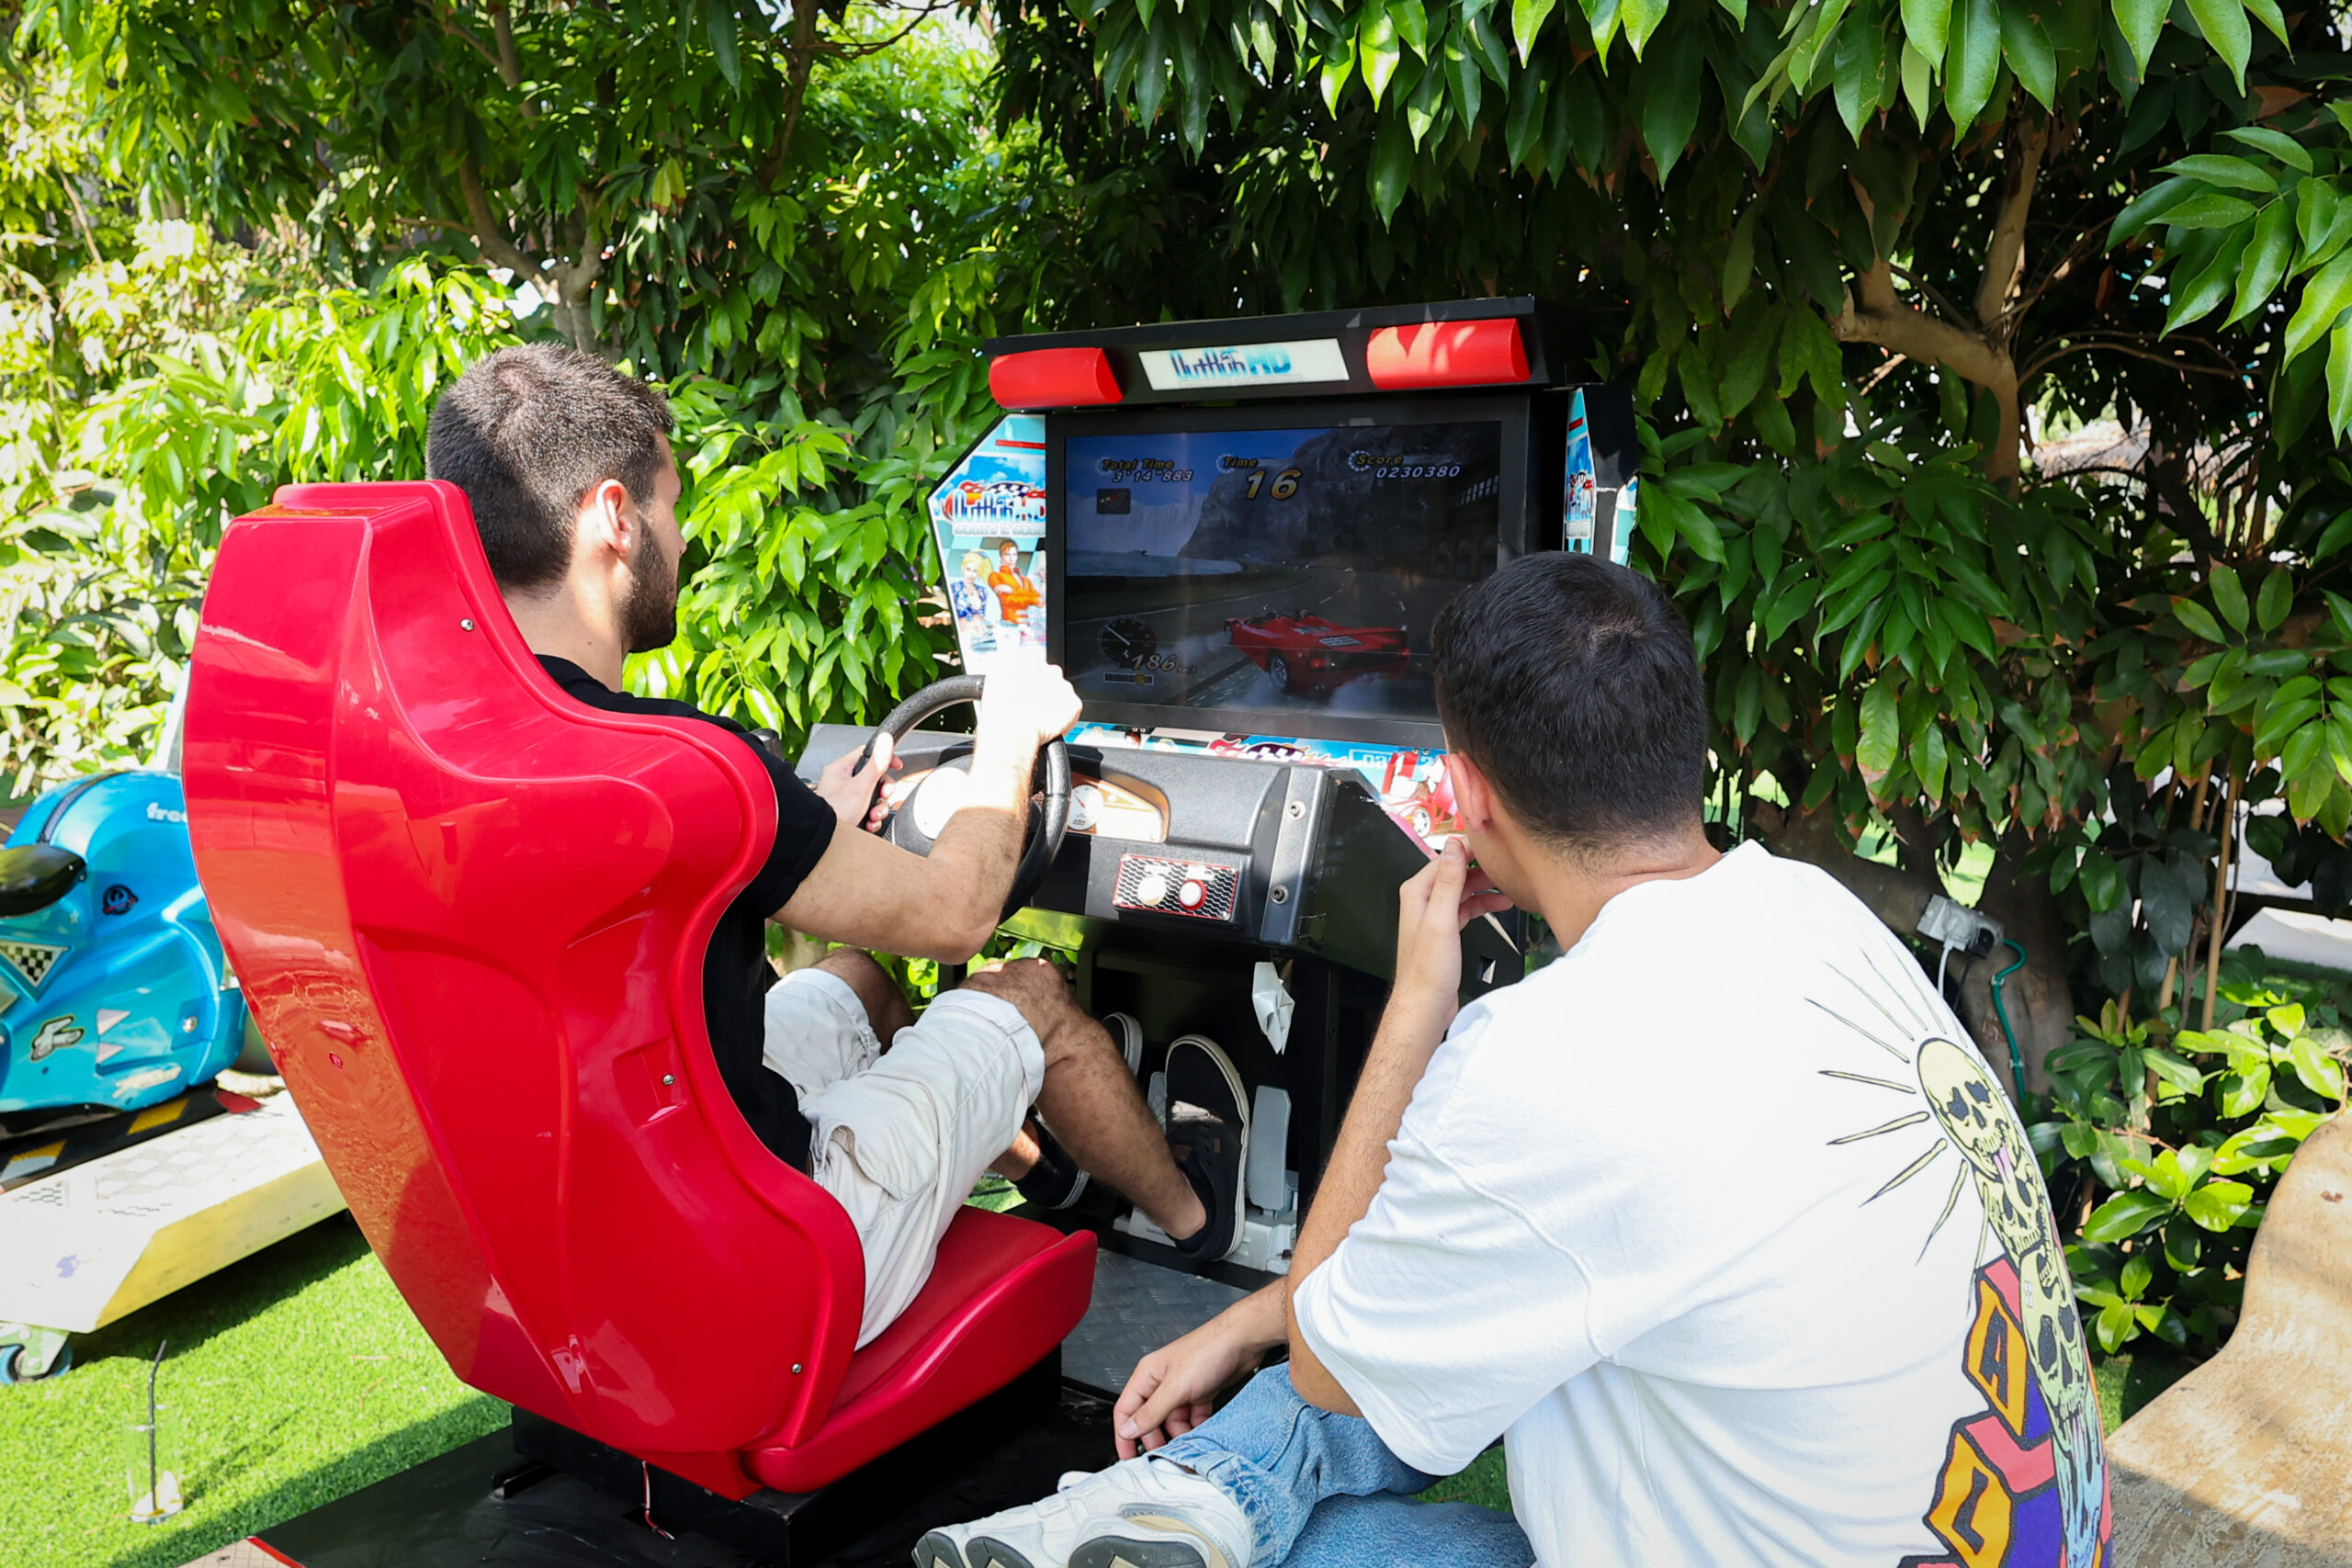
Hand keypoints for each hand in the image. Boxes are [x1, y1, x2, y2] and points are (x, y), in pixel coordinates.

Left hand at [814, 731, 897, 829]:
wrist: (822, 843)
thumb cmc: (833, 814)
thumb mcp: (860, 787)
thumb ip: (876, 765)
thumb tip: (885, 741)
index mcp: (840, 769)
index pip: (867, 754)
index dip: (884, 759)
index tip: (896, 765)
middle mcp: (841, 782)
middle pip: (874, 779)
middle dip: (882, 792)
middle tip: (883, 796)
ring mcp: (845, 799)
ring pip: (872, 798)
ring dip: (878, 809)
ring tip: (872, 816)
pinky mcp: (849, 814)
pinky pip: (867, 812)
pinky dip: (872, 819)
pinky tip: (868, 824)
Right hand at [974, 661, 1080, 760]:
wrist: (1012, 729)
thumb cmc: (1000, 710)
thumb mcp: (993, 679)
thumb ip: (1005, 671)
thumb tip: (1008, 674)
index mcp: (1030, 661)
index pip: (1035, 667)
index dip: (1029, 682)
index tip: (1024, 693)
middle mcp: (1050, 670)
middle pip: (1051, 679)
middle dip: (1044, 691)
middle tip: (1032, 707)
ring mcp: (1064, 687)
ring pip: (1062, 695)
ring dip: (1054, 705)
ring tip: (1039, 719)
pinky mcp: (1074, 704)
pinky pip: (1071, 711)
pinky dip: (1064, 719)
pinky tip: (1049, 726)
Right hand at [1113, 1308, 1270, 1458]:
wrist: (1243, 1341)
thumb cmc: (1208, 1350)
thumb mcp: (1175, 1387)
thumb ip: (1151, 1411)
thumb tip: (1128, 1430)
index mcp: (1148, 1375)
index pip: (1126, 1409)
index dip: (1124, 1434)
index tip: (1128, 1456)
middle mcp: (1162, 1381)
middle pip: (1150, 1418)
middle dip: (1155, 1438)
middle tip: (1162, 1456)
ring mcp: (1182, 1387)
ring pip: (1173, 1420)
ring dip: (1179, 1434)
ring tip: (1186, 1445)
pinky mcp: (1201, 1392)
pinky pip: (1193, 1417)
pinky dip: (1196, 1427)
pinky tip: (1202, 1433)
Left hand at [1391, 839, 1513, 1024]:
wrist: (1426, 1005)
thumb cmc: (1428, 970)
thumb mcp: (1441, 920)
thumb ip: (1448, 882)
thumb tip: (1454, 847)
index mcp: (1417, 891)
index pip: (1446, 857)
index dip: (1471, 847)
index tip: (1494, 840)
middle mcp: (1423, 900)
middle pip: (1457, 871)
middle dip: (1483, 866)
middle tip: (1509, 864)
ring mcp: (1435, 914)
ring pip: (1464, 889)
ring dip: (1486, 886)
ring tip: (1510, 884)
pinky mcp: (1446, 929)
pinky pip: (1467, 907)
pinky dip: (1484, 904)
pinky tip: (1502, 904)